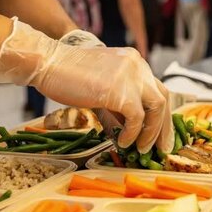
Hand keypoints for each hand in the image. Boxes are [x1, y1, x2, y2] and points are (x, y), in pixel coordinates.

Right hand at [0, 18, 173, 152]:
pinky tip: (123, 142)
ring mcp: (130, 76)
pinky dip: (133, 133)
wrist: (47, 62)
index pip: (158, 90)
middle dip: (164, 127)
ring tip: (141, 148)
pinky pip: (137, 117)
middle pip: (163, 98)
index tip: (161, 135)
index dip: (162, 114)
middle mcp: (138, 66)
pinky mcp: (119, 91)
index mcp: (135, 62)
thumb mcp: (101, 87)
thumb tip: (128, 130)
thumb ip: (118, 105)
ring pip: (157, 107)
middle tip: (162, 149)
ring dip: (152, 131)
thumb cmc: (67, 75)